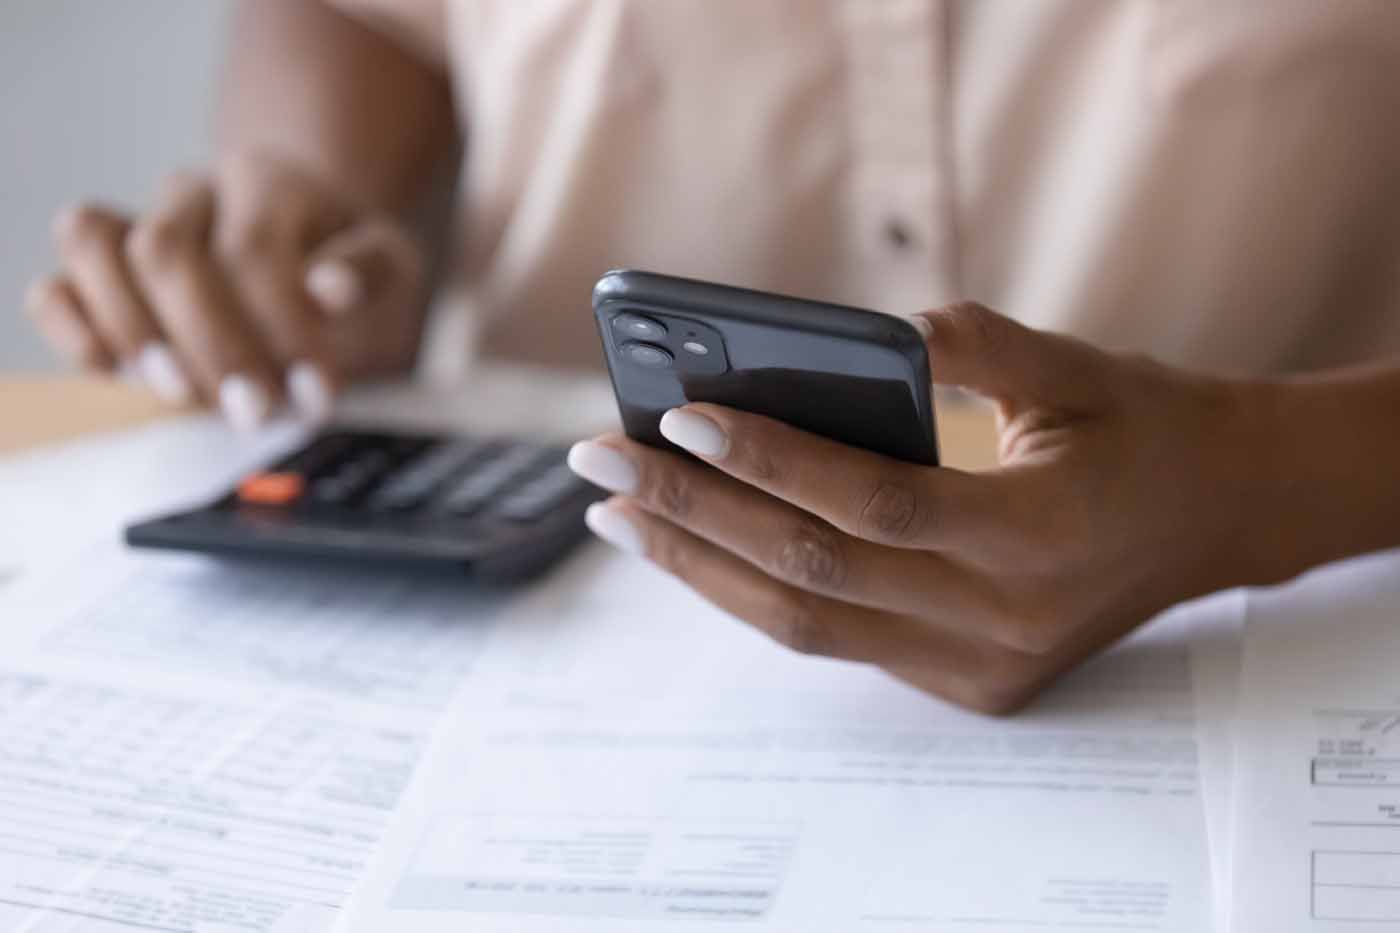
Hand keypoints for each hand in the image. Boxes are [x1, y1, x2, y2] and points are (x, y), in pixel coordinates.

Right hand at [25, 152, 424, 428]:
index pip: (252, 251)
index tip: (315, 393)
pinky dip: (71, 326)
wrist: (317, 255)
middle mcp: (193, 192)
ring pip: (91, 245)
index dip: (281, 329)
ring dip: (133, 330)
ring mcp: (139, 225)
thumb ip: (369, 274)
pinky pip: (55, 285)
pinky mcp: (103, 276)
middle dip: (210, 344)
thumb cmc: (353, 270)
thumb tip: (328, 289)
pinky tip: (112, 369)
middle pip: (164, 251)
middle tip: (256, 411)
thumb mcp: (391, 267)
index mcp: (268, 182)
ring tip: (185, 394)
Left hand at [567, 303, 1269, 713]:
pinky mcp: (965, 684)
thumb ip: (974, 345)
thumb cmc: (1144, 427)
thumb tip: (861, 335)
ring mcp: (981, 667)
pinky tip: (696, 545)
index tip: (681, 417)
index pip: (878, 505)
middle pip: (816, 575)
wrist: (1218, 515)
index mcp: (1044, 536)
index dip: (774, 462)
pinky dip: (756, 591)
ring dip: (702, 568)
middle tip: (602, 463)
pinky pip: (835, 639)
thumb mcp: (1078, 366)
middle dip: (695, 517)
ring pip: (808, 627)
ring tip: (621, 515)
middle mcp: (1005, 620)